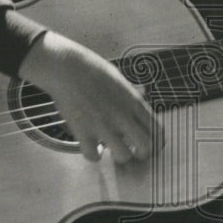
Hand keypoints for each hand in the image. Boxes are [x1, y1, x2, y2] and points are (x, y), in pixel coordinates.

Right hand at [18, 31, 163, 162]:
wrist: (66, 67)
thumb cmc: (91, 69)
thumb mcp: (119, 78)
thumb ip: (131, 94)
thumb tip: (141, 96)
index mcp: (134, 101)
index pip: (157, 129)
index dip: (156, 141)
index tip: (150, 144)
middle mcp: (122, 115)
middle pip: (145, 146)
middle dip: (142, 153)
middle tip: (134, 151)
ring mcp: (103, 125)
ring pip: (123, 155)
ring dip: (119, 156)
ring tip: (112, 149)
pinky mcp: (83, 132)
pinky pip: (93, 156)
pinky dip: (93, 155)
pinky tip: (92, 147)